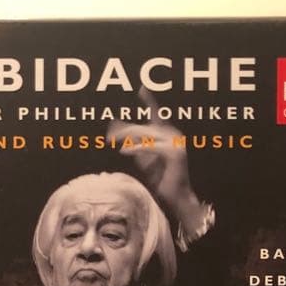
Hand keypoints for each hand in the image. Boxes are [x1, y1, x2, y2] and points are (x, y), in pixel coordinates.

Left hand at [108, 87, 210, 236]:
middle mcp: (173, 135)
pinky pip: (150, 147)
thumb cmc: (162, 180)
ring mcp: (175, 142)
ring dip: (127, 137)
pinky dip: (135, 148)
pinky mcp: (174, 153)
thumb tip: (121, 134)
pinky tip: (124, 150)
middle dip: (125, 130)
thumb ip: (136, 145)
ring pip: (146, 134)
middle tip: (109, 136)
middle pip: (144, 126)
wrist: (176, 197)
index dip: (149, 100)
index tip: (142, 87)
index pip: (156, 114)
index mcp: (167, 134)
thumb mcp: (145, 160)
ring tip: (114, 142)